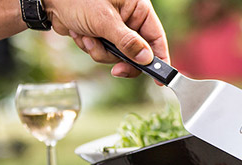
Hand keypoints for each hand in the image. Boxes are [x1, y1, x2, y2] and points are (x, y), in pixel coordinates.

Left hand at [43, 0, 169, 77]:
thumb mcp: (104, 20)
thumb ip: (127, 42)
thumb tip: (146, 60)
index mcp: (138, 8)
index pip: (156, 38)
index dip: (160, 59)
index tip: (161, 79)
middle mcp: (129, 19)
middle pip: (137, 52)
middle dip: (121, 59)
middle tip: (117, 70)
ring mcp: (115, 28)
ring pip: (118, 56)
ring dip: (101, 52)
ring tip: (87, 36)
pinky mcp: (102, 35)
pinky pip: (104, 53)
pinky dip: (91, 48)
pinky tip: (80, 34)